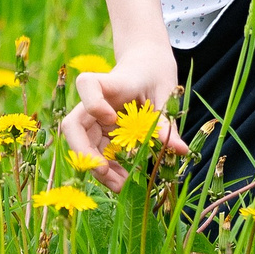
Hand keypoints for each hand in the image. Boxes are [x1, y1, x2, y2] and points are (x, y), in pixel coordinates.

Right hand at [58, 44, 188, 189]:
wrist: (147, 66)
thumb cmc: (154, 74)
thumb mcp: (164, 95)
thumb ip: (166, 121)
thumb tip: (180, 150)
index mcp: (111, 83)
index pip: (86, 84)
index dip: (93, 103)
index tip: (111, 118)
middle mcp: (96, 101)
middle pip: (73, 124)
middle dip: (85, 153)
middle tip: (105, 172)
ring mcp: (96, 119)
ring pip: (83, 146)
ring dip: (98, 168)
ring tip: (122, 186)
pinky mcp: (101, 133)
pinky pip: (98, 154)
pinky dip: (108, 170)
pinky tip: (125, 180)